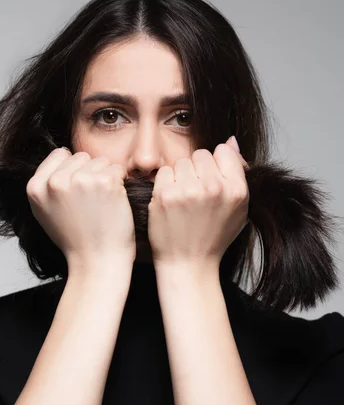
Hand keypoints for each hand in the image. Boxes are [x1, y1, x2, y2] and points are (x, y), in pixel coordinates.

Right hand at [26, 148, 135, 272]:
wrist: (96, 261)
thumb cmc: (74, 239)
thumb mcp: (45, 211)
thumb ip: (46, 183)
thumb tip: (61, 154)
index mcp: (36, 187)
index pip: (60, 155)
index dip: (72, 170)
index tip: (76, 191)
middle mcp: (56, 181)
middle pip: (81, 156)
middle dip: (89, 172)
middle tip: (89, 201)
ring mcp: (81, 180)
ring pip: (100, 161)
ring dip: (105, 177)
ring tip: (100, 203)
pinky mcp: (105, 182)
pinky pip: (117, 169)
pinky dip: (119, 183)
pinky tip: (112, 202)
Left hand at [147, 137, 249, 268]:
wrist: (188, 263)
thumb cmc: (213, 236)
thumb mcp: (239, 208)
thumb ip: (237, 173)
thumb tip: (231, 141)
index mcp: (237, 190)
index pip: (223, 151)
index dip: (216, 164)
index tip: (212, 181)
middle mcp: (215, 188)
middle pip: (201, 154)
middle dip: (197, 170)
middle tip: (196, 193)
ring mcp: (189, 191)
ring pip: (182, 161)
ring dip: (181, 176)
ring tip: (184, 199)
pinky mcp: (165, 195)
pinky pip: (164, 171)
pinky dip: (165, 183)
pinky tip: (171, 201)